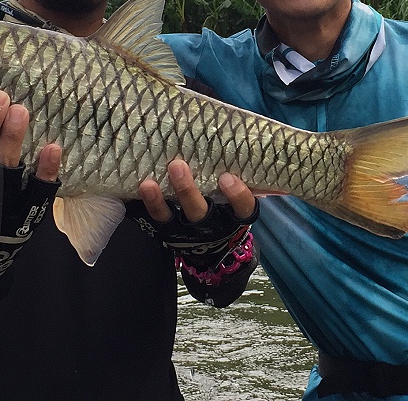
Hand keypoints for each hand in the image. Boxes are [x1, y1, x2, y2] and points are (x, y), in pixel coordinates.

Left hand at [131, 159, 258, 259]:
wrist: (213, 249)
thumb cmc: (229, 208)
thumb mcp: (242, 202)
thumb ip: (253, 182)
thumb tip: (266, 157)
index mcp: (234, 217)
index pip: (242, 208)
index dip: (236, 195)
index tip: (227, 178)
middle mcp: (211, 226)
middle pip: (199, 212)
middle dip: (187, 191)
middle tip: (178, 165)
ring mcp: (186, 231)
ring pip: (172, 218)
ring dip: (159, 200)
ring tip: (148, 182)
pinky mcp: (167, 231)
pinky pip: (156, 220)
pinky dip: (148, 204)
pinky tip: (141, 187)